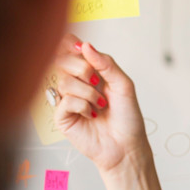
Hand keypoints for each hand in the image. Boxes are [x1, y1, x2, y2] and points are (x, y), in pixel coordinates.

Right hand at [52, 34, 148, 173]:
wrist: (126, 145)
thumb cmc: (127, 118)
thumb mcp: (124, 85)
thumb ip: (106, 64)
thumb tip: (85, 45)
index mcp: (90, 72)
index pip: (71, 50)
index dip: (70, 44)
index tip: (79, 46)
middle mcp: (76, 83)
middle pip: (62, 61)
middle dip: (82, 68)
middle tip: (96, 81)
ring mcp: (67, 99)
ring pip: (64, 81)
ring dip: (88, 92)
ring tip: (101, 105)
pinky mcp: (62, 116)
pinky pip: (64, 100)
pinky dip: (82, 105)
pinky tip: (91, 114)